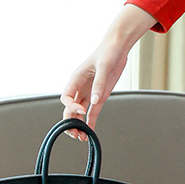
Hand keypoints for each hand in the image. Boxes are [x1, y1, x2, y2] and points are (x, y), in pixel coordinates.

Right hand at [60, 4, 156, 139]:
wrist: (118, 46)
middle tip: (76, 133)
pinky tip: (90, 132)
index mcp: (76, 79)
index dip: (71, 107)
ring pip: (79, 112)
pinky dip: (90, 121)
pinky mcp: (99, 95)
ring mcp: (89, 92)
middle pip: (70, 108)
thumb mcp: (104, 66)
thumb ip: (99, 84)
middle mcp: (80, 87)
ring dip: (79, 124)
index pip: (66, 98)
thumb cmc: (108, 51)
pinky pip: (92, 111)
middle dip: (71, 121)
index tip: (81, 110)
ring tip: (82, 137)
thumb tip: (95, 101)